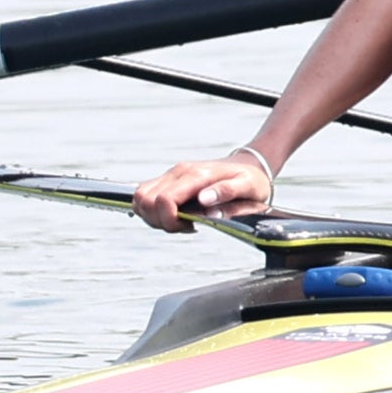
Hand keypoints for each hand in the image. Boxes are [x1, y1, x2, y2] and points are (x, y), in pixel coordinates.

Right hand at [133, 150, 274, 231]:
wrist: (249, 166)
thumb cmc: (250, 179)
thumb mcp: (248, 186)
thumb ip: (227, 191)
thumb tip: (204, 199)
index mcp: (196, 175)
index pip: (163, 199)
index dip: (169, 220)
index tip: (189, 226)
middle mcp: (178, 172)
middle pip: (144, 200)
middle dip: (159, 220)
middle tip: (184, 226)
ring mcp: (171, 175)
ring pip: (141, 198)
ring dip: (154, 217)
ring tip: (181, 222)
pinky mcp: (169, 180)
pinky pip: (147, 197)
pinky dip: (154, 212)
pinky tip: (177, 217)